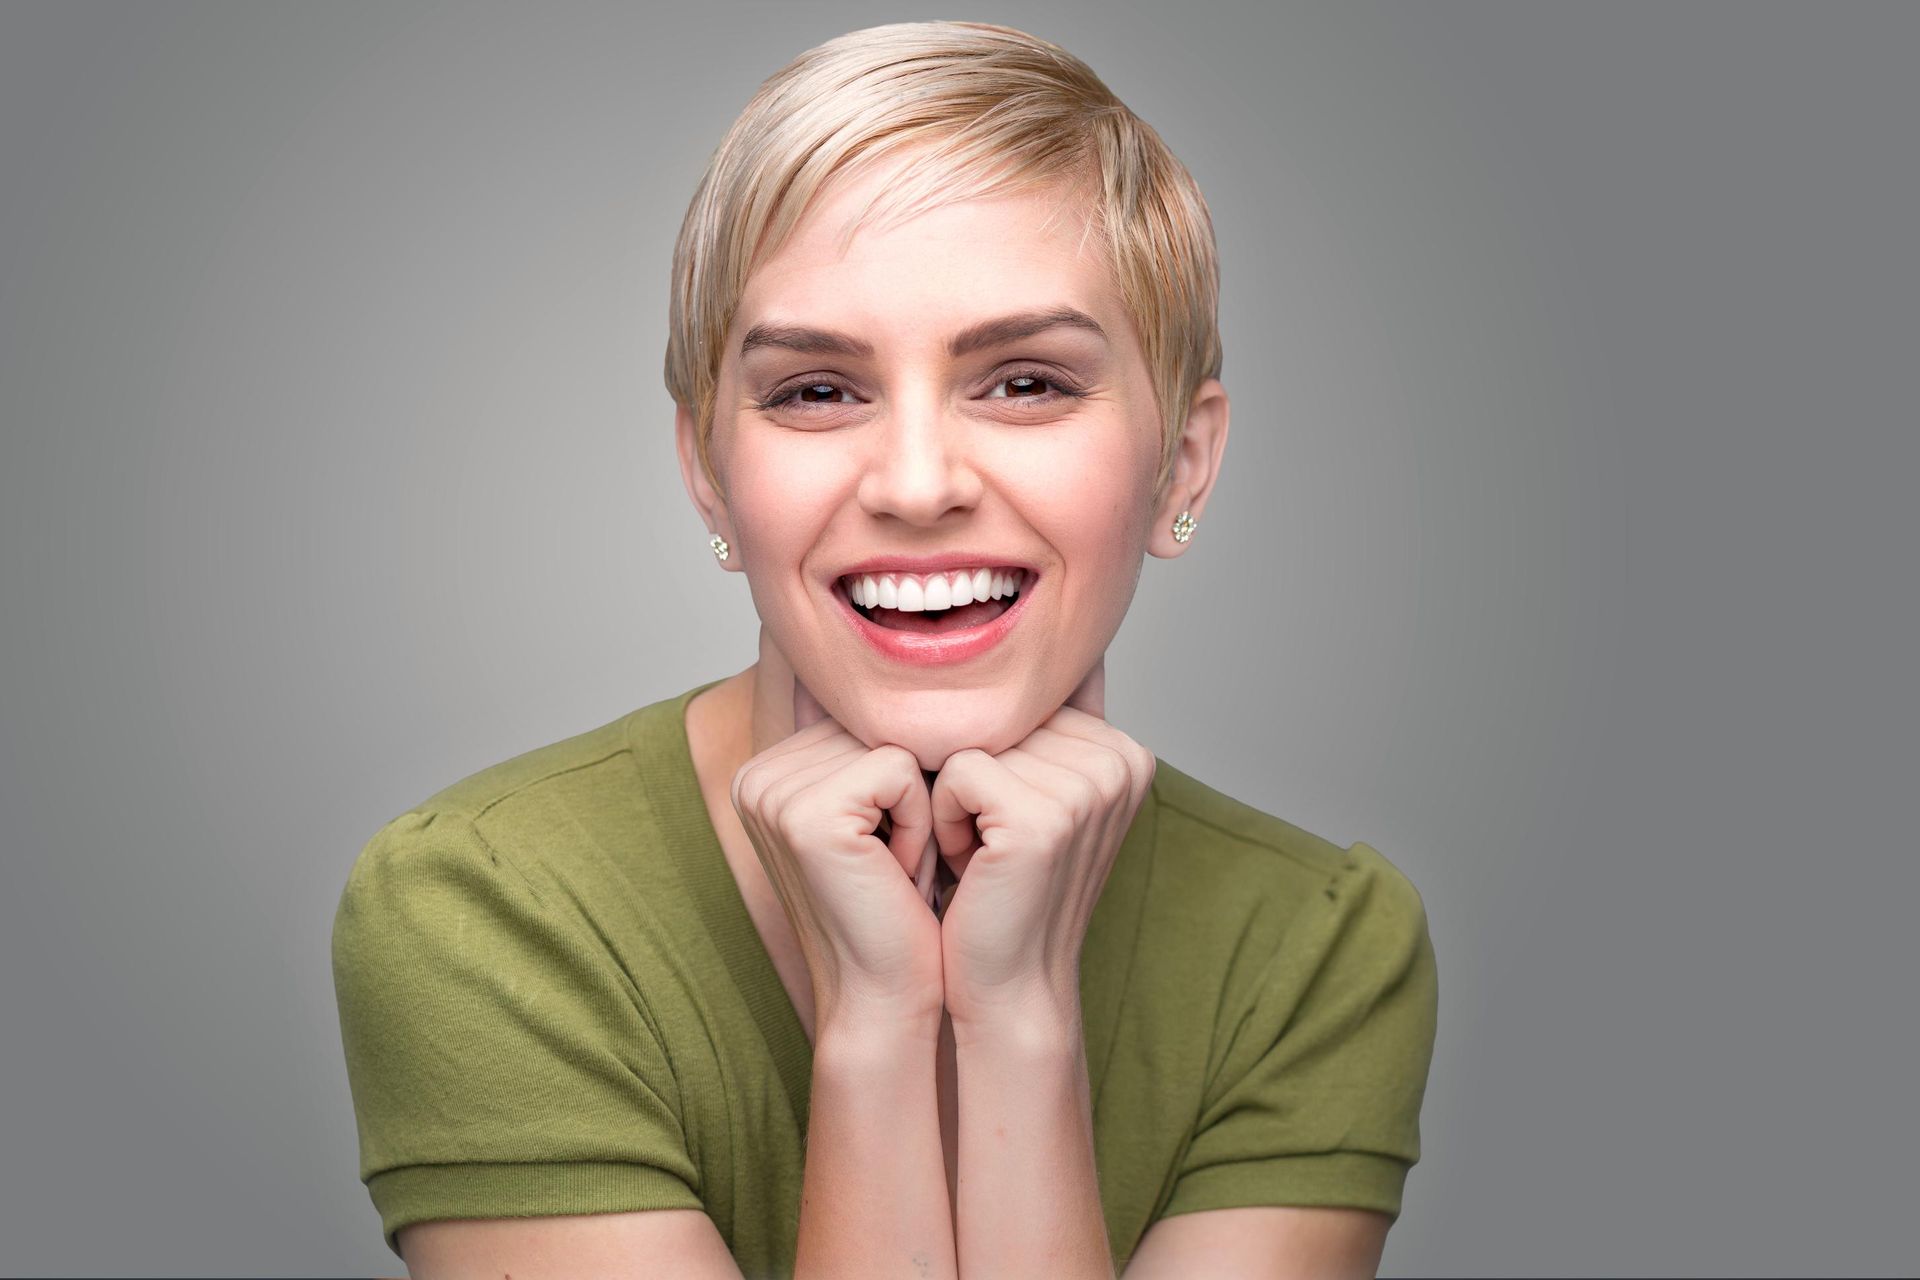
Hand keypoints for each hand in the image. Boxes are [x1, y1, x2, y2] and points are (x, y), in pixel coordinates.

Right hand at [728, 676, 945, 1029]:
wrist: (890, 999)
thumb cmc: (901, 912)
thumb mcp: (888, 813)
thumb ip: (884, 744)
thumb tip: (939, 660)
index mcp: (770, 769)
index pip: (870, 718)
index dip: (907, 779)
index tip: (889, 848)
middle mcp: (758, 773)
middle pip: (882, 723)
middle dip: (915, 791)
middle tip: (896, 862)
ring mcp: (774, 791)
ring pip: (897, 742)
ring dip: (921, 808)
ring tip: (897, 867)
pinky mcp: (806, 813)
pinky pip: (901, 769)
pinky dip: (921, 821)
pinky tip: (897, 872)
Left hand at [930, 657, 1156, 1029]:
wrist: (1005, 985)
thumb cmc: (1001, 889)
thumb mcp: (1032, 794)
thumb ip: (1041, 720)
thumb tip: (1023, 640)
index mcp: (1124, 748)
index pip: (1021, 698)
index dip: (993, 756)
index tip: (1009, 822)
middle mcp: (1119, 759)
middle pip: (997, 713)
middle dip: (971, 773)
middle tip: (990, 843)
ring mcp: (1088, 786)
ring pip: (970, 739)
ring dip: (955, 798)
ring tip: (982, 854)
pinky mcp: (1043, 817)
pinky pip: (954, 772)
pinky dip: (945, 817)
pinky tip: (971, 864)